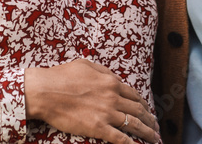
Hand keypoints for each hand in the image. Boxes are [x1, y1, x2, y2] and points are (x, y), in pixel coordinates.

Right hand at [25, 59, 159, 143]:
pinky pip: (120, 138)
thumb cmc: (62, 76)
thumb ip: (104, 72)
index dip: (144, 105)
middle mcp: (113, 97)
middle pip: (138, 110)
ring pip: (134, 124)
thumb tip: (115, 78)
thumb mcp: (86, 65)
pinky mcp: (98, 127)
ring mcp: (106, 113)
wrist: (45, 91)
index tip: (148, 111)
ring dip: (147, 132)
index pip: (134, 95)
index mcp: (111, 82)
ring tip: (155, 138)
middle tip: (156, 127)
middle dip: (150, 120)